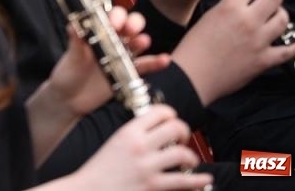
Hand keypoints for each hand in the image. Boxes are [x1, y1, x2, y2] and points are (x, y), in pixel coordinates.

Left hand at [46, 4, 159, 119]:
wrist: (70, 100)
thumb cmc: (67, 74)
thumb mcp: (70, 58)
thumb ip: (75, 43)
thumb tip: (72, 26)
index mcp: (96, 33)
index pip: (109, 17)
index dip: (114, 16)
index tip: (112, 24)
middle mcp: (111, 41)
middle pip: (128, 25)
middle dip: (132, 23)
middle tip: (129, 29)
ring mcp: (121, 57)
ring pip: (138, 44)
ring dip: (142, 40)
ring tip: (143, 41)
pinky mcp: (127, 73)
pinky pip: (144, 66)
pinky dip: (155, 63)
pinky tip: (165, 59)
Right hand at [70, 104, 207, 190]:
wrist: (89, 189)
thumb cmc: (100, 170)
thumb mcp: (114, 143)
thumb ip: (133, 135)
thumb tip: (155, 132)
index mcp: (128, 132)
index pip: (158, 112)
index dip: (170, 114)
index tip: (172, 121)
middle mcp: (139, 146)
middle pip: (175, 128)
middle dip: (184, 132)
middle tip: (182, 139)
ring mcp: (147, 166)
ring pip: (182, 153)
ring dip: (190, 156)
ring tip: (188, 160)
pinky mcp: (153, 185)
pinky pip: (183, 181)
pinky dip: (199, 179)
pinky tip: (205, 177)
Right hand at [170, 0, 294, 104]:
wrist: (193, 75)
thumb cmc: (194, 48)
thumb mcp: (208, 17)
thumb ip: (227, 8)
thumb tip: (240, 3)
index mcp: (229, 8)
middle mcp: (248, 21)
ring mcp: (259, 41)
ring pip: (283, 19)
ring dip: (280, 16)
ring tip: (275, 17)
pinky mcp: (264, 60)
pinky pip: (289, 51)